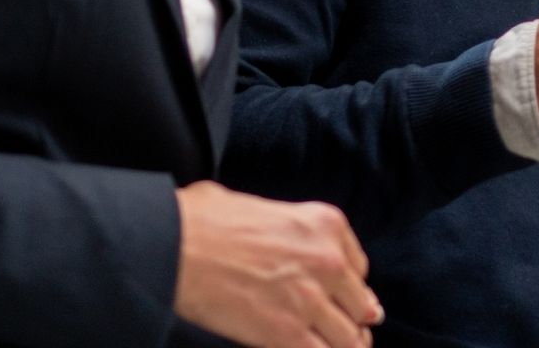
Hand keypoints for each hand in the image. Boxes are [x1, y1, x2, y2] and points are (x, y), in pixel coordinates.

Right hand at [173, 181, 381, 347]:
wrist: (176, 245)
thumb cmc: (204, 220)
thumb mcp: (262, 205)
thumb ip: (283, 223)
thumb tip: (268, 230)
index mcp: (326, 224)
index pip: (358, 269)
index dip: (347, 290)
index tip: (338, 301)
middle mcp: (329, 261)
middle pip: (362, 307)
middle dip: (353, 323)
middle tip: (343, 334)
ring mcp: (311, 300)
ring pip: (349, 340)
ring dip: (342, 346)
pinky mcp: (287, 334)